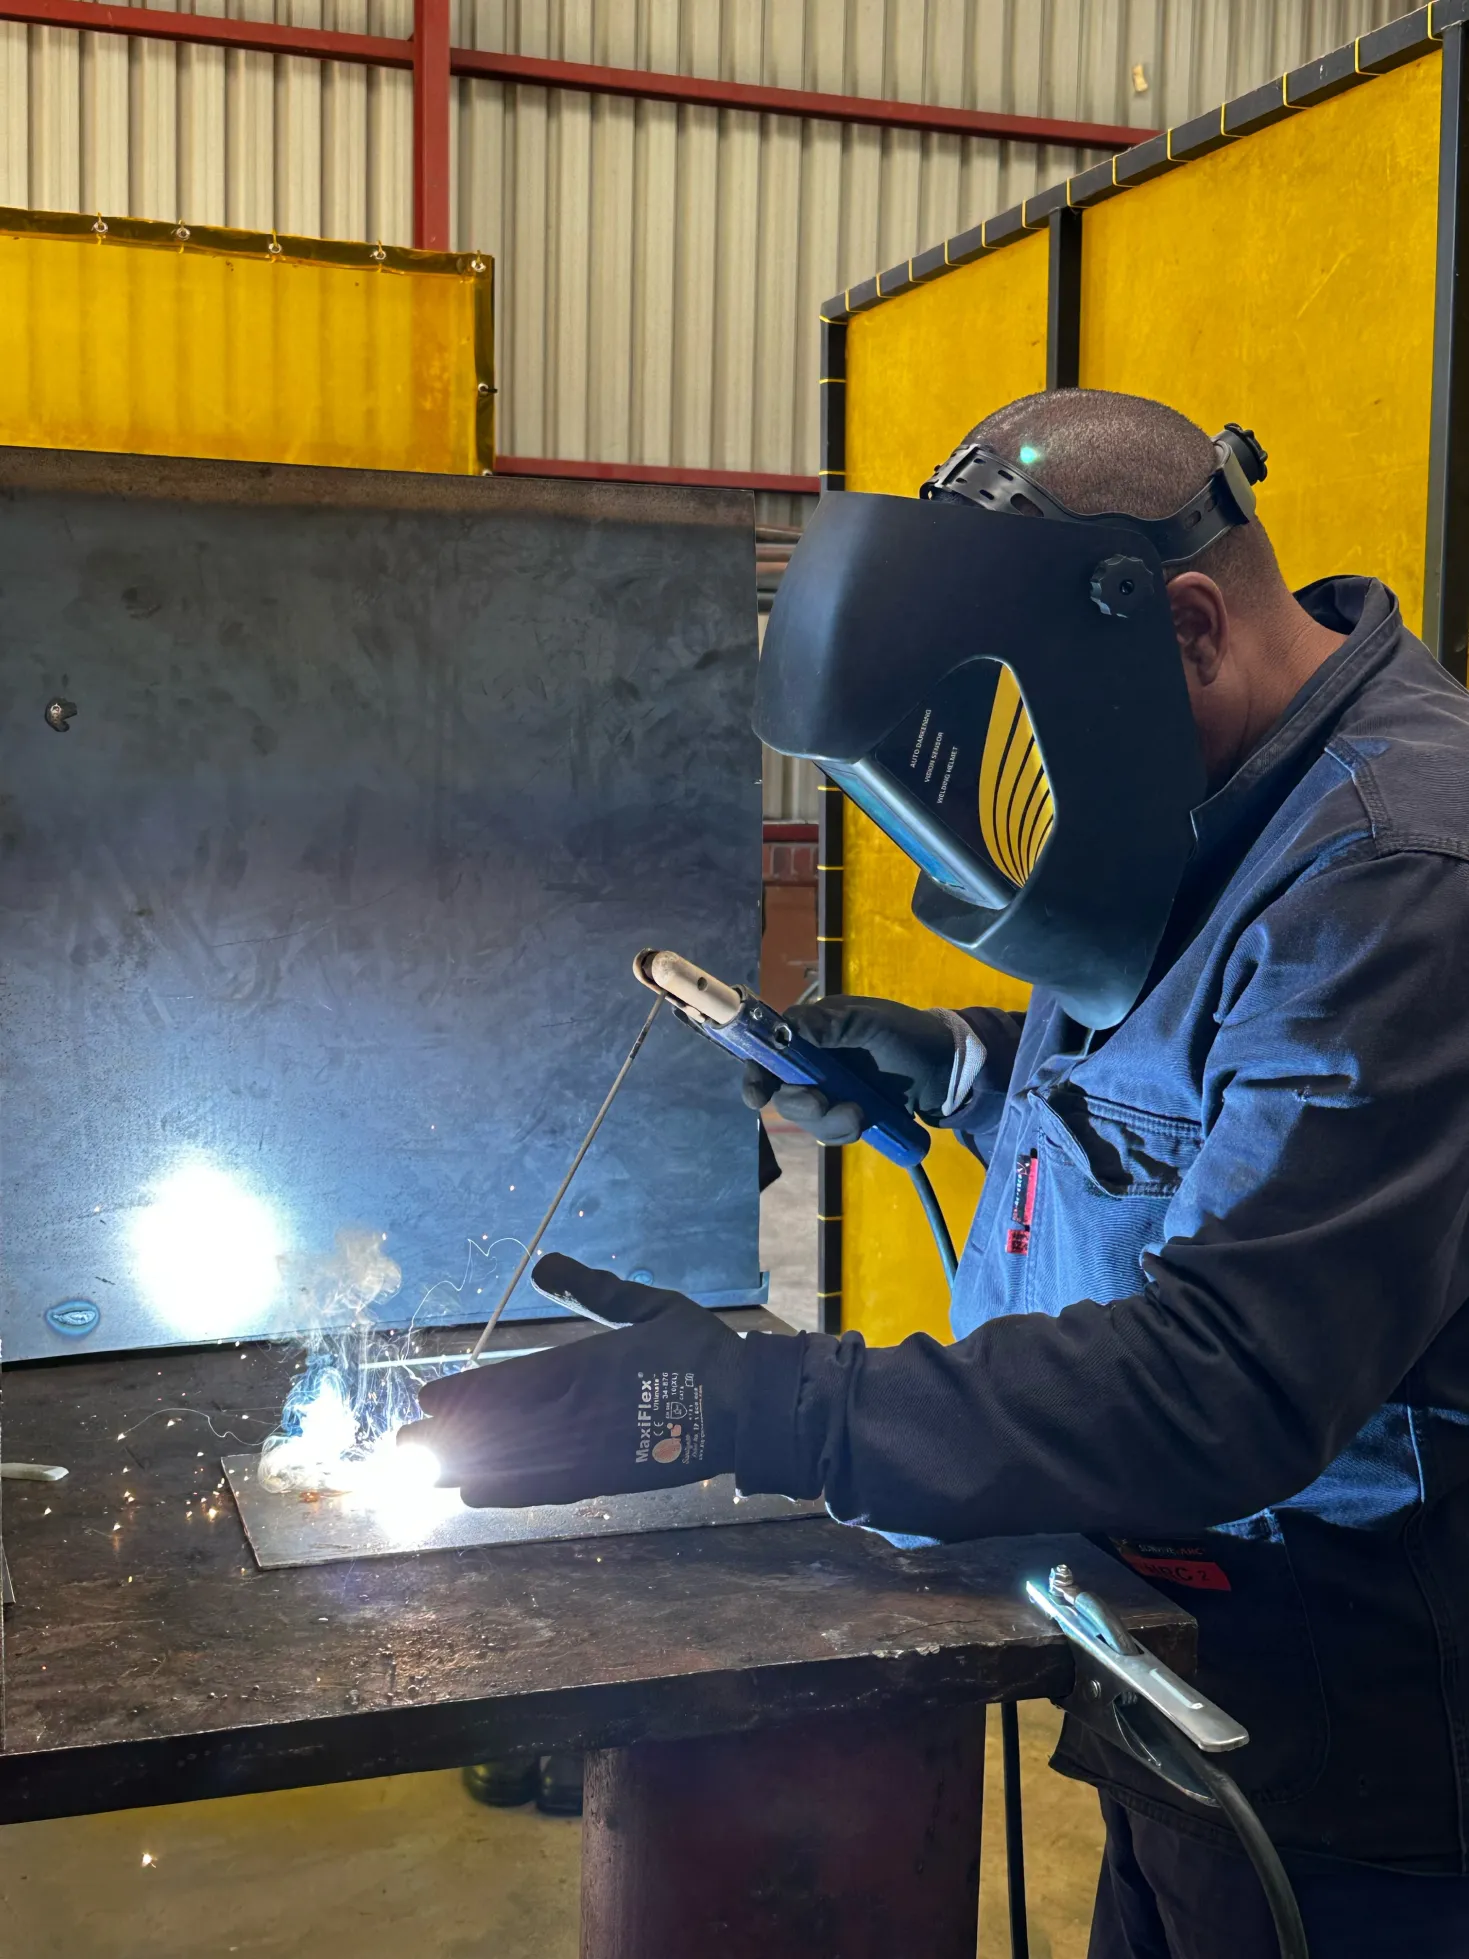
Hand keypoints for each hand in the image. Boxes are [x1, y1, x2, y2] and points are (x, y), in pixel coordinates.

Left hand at [398, 1255, 749, 1506]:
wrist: (746, 1408)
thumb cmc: (698, 1350)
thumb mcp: (650, 1306)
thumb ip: (594, 1290)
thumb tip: (541, 1264)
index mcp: (588, 1366)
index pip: (510, 1384)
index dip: (465, 1395)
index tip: (427, 1399)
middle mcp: (580, 1413)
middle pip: (501, 1429)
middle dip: (450, 1435)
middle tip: (403, 1444)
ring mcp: (591, 1452)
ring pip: (515, 1463)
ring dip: (465, 1467)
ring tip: (424, 1471)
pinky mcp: (606, 1480)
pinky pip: (545, 1490)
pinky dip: (506, 1494)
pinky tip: (474, 1496)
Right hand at [741, 995, 959, 1143]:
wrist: (947, 1070)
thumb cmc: (908, 1036)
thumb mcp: (870, 1022)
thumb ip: (828, 1023)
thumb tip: (786, 1027)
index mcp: (814, 1031)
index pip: (770, 1051)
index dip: (757, 1074)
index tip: (757, 1096)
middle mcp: (815, 1062)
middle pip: (784, 1091)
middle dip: (801, 1103)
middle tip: (823, 1104)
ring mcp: (831, 1090)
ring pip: (808, 1116)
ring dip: (829, 1120)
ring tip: (860, 1116)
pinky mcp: (847, 1112)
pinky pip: (831, 1130)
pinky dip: (844, 1131)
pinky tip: (866, 1122)